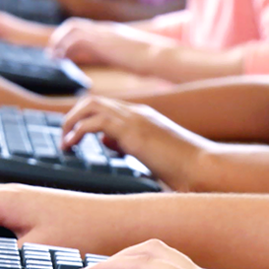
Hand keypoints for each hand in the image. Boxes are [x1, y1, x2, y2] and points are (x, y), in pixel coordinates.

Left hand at [46, 19, 166, 70]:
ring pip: (72, 28)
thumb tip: (116, 60)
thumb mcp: (129, 55)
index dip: (69, 38)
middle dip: (60, 37)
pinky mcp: (102, 40)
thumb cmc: (150, 61)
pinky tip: (61, 58)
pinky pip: (76, 38)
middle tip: (52, 52)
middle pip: (74, 24)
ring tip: (52, 56)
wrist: (158, 58)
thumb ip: (118, 54)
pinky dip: (65, 47)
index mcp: (111, 31)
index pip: (84, 28)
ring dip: (59, 41)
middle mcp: (105, 28)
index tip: (61, 51)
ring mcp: (103, 32)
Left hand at [62, 97, 202, 184]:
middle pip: (93, 101)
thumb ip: (128, 145)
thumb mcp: (150, 153)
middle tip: (65, 139)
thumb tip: (108, 143)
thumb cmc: (184, 167)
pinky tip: (72, 146)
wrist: (204, 167)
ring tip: (65, 142)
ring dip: (71, 122)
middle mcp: (136, 112)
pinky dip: (77, 131)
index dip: (86, 121)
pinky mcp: (132, 131)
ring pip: (90, 105)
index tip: (76, 140)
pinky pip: (94, 122)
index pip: (106, 108)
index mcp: (142, 117)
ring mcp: (134, 118)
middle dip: (73, 117)